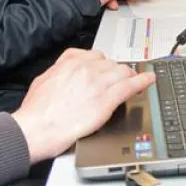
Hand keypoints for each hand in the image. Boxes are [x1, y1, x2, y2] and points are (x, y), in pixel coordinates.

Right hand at [12, 49, 154, 161]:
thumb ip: (59, 72)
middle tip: (120, 80)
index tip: (108, 68)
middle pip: (111, 64)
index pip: (96, 56)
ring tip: (134, 82)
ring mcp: (98, 83)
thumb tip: (65, 72)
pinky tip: (150, 80)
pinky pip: (130, 86)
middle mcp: (86, 69)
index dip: (105, 65)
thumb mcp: (44, 80)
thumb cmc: (36, 112)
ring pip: (122, 72)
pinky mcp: (106, 100)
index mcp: (70, 63)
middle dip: (117, 72)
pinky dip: (143, 81)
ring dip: (129, 77)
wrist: (35, 129)